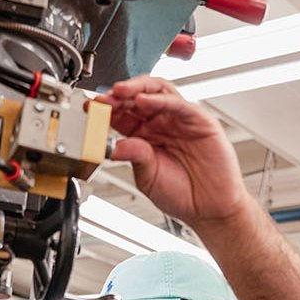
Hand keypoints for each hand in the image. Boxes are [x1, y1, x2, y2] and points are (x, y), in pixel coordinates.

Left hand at [94, 76, 249, 229]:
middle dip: (117, 95)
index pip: (122, 114)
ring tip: (119, 92)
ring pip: (158, 92)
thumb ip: (133, 158)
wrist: (209, 210)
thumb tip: (114, 145)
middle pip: (137, 97)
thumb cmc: (181, 195)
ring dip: (137, 88)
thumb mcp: (147, 178)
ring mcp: (180, 120)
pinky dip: (160, 100)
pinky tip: (144, 102)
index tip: (90, 108)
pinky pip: (178, 104)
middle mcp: (162, 123)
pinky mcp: (200, 121)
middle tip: (102, 98)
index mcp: (145, 136)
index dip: (106, 109)